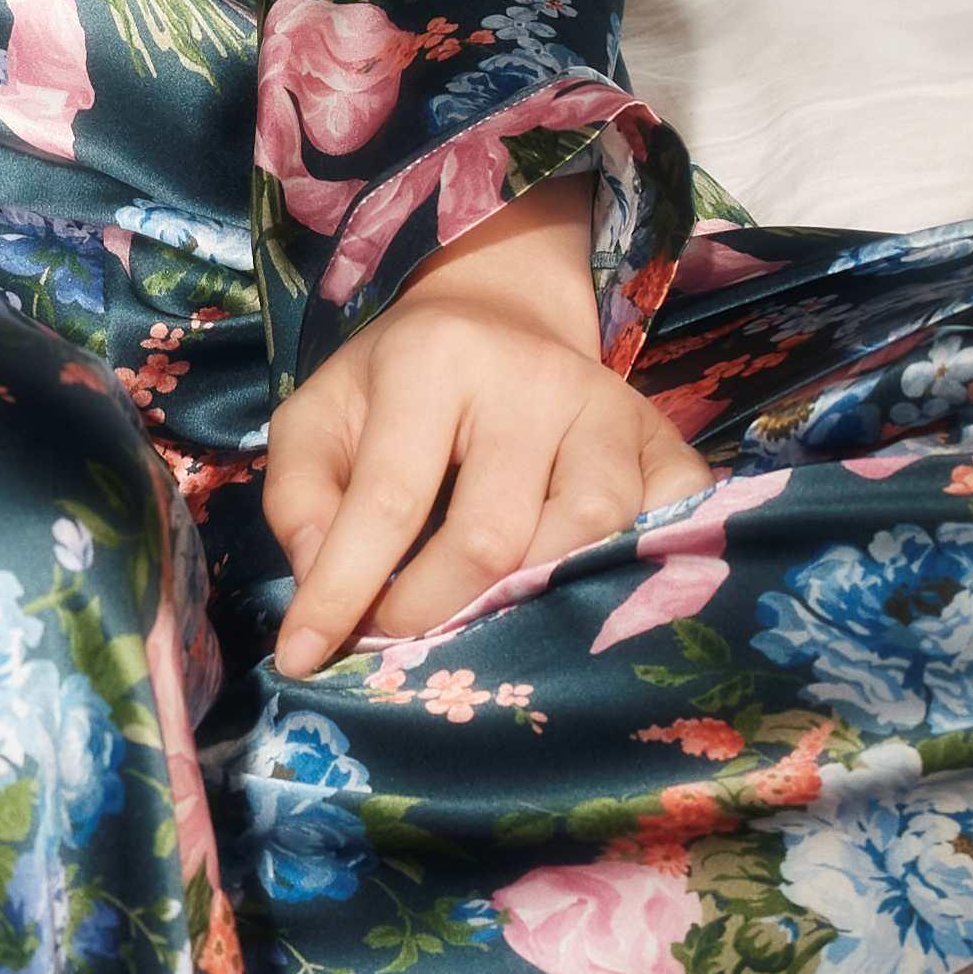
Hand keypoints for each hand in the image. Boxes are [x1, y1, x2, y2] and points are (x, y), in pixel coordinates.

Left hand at [261, 193, 703, 675]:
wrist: (502, 315)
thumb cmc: (399, 381)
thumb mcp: (319, 415)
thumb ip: (300, 498)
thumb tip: (323, 587)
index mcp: (434, 361)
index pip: (389, 500)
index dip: (345, 592)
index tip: (304, 658)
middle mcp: (533, 380)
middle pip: (494, 536)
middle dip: (432, 611)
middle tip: (394, 638)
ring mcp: (612, 410)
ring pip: (590, 535)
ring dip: (529, 602)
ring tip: (479, 623)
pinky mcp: (664, 439)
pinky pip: (672, 520)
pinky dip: (636, 568)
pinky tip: (584, 593)